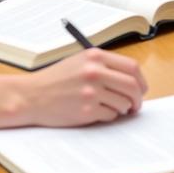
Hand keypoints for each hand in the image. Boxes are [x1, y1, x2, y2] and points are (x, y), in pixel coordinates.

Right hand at [18, 48, 147, 125]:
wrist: (31, 96)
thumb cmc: (55, 80)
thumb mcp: (80, 62)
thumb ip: (105, 66)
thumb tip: (133, 80)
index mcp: (95, 56)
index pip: (131, 67)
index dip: (141, 80)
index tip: (141, 89)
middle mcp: (94, 72)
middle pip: (132, 86)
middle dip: (138, 98)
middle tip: (135, 105)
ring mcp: (91, 92)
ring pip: (123, 103)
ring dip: (122, 108)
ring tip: (109, 107)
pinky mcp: (86, 111)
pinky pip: (110, 115)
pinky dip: (107, 116)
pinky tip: (95, 111)